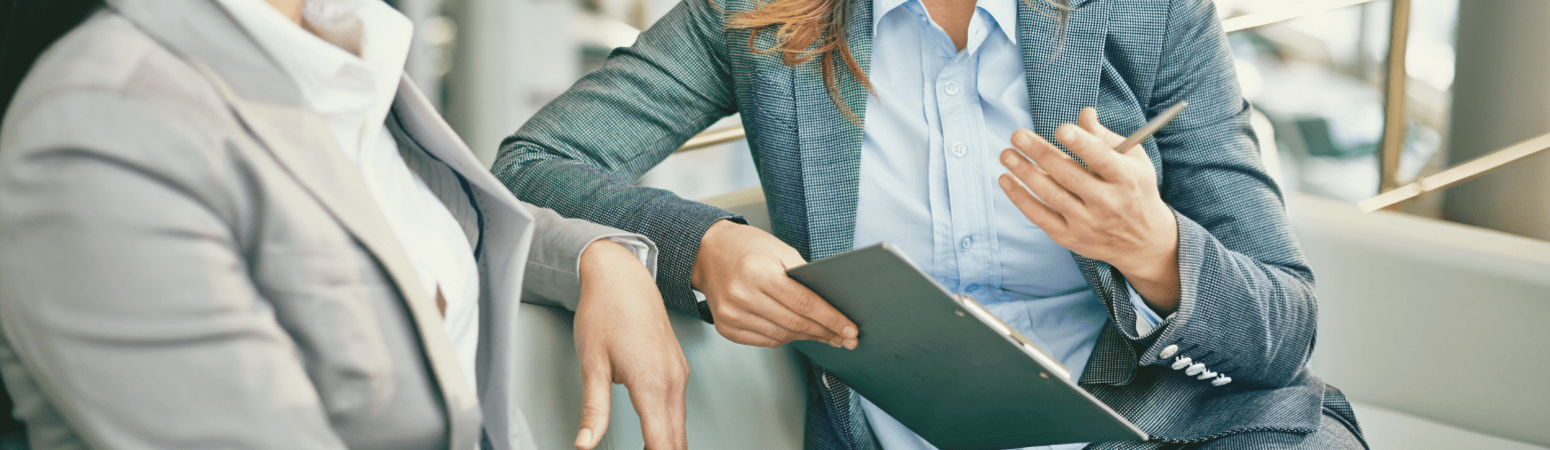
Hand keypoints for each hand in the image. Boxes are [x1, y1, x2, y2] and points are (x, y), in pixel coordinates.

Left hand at [573, 241, 688, 449]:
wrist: (622, 275)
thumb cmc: (605, 310)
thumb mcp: (592, 363)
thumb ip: (594, 410)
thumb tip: (586, 443)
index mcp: (652, 383)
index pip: (661, 444)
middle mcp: (673, 380)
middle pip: (677, 440)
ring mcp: (679, 373)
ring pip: (681, 426)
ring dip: (668, 445)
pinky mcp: (678, 368)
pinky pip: (680, 409)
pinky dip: (671, 429)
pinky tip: (658, 437)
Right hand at [691, 220, 857, 348]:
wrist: (707, 253)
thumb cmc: (746, 247)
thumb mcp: (780, 250)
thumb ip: (804, 277)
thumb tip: (831, 304)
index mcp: (758, 274)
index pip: (804, 303)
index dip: (831, 319)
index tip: (850, 329)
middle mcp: (742, 297)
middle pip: (795, 323)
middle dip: (825, 332)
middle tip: (846, 338)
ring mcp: (731, 315)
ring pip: (781, 336)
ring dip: (808, 338)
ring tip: (827, 336)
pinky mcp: (726, 327)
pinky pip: (765, 341)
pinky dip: (785, 338)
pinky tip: (799, 334)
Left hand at [996, 107, 1181, 312]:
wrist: (1143, 241)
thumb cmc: (1135, 189)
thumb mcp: (1134, 160)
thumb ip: (1106, 137)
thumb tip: (1084, 114)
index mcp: (1126, 179)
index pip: (1102, 159)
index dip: (1081, 143)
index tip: (1061, 128)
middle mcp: (1107, 203)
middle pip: (1068, 175)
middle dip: (1040, 153)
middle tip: (1017, 135)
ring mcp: (1088, 223)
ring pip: (1050, 195)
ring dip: (1024, 173)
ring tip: (1006, 154)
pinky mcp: (1070, 237)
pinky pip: (1039, 216)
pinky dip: (1020, 198)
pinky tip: (1006, 179)